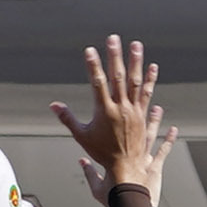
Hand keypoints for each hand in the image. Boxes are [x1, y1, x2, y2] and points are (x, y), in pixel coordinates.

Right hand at [58, 34, 171, 197]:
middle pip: (117, 77)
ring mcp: (134, 111)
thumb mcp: (81, 136)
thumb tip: (53, 105)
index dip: (92, 65)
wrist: (126, 168)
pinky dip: (150, 80)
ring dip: (135, 62)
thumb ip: (68, 118)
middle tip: (113, 38)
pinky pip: (147, 94)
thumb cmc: (102, 153)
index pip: (97, 82)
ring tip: (136, 45)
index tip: (90, 50)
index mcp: (104, 111)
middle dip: (114, 56)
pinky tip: (153, 67)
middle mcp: (120, 108)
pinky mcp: (143, 116)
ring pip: (136, 82)